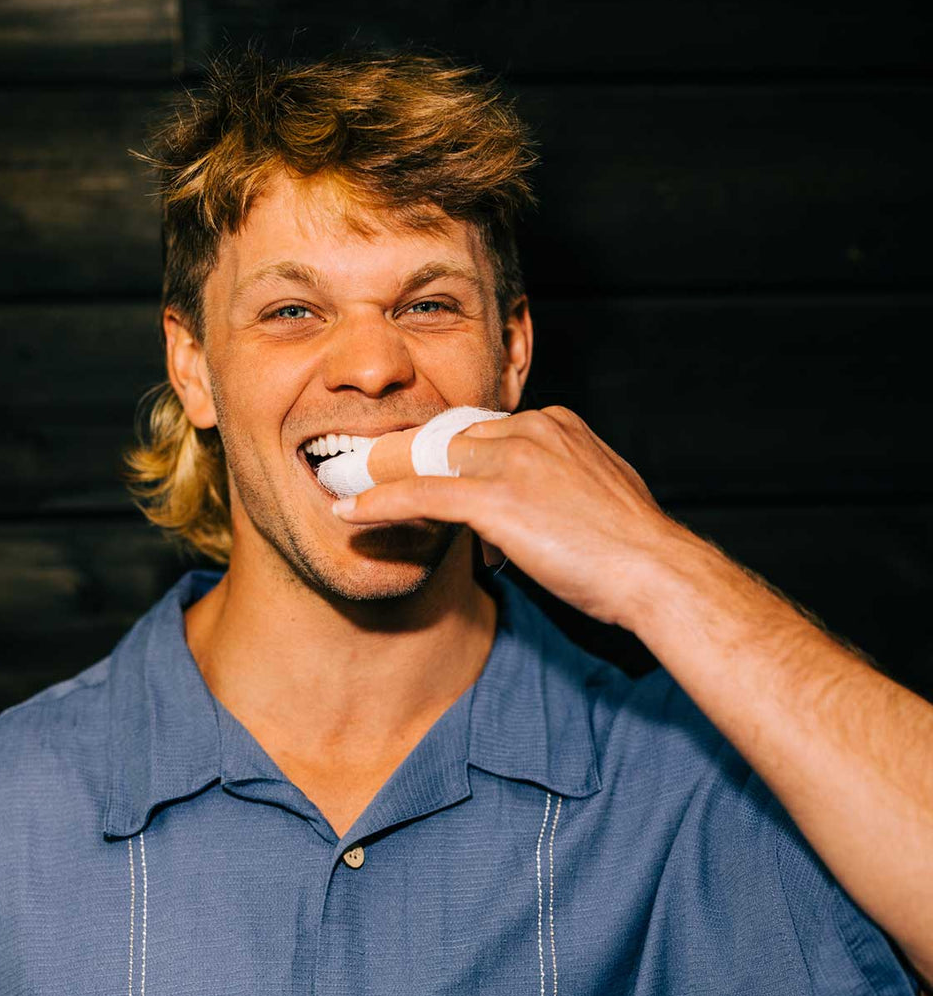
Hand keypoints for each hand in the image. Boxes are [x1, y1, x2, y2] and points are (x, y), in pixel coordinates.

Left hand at [330, 405, 686, 629]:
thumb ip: (560, 485)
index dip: (445, 457)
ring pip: (426, 462)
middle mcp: (530, 431)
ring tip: (342, 486)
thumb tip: (536, 506)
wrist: (653, 570)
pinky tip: (347, 514)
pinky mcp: (496, 499)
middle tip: (361, 471)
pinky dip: (378, 503)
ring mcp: (511, 462)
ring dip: (379, 476)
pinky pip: (420, 496)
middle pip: (446, 439)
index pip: (481, 430)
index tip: (417, 470)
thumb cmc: (632, 547)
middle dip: (404, 458)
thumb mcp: (597, 495)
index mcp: (556, 425)